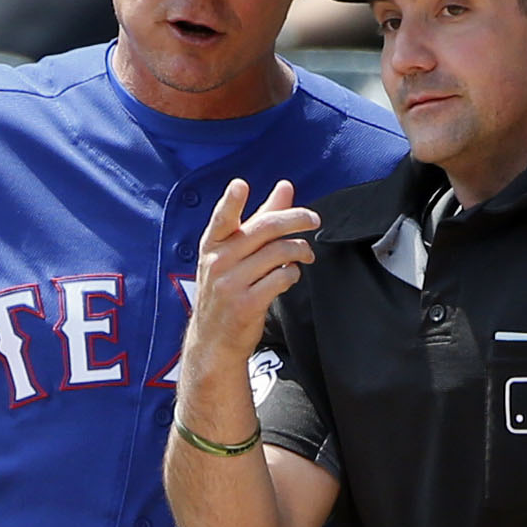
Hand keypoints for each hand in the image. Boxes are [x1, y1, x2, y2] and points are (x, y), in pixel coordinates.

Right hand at [181, 178, 318, 374]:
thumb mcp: (233, 254)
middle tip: (314, 220)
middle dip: (296, 219)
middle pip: (265, 229)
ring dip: (300, 250)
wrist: (213, 340)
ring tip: (305, 254)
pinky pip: (282, 278)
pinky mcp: (246, 304)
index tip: (240, 185)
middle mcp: (218, 262)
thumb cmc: (226, 290)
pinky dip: (293, 274)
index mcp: (212, 245)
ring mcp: (230, 284)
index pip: (221, 219)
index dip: (230, 202)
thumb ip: (260, 218)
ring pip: (279, 253)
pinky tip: (291, 275)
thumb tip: (285, 188)